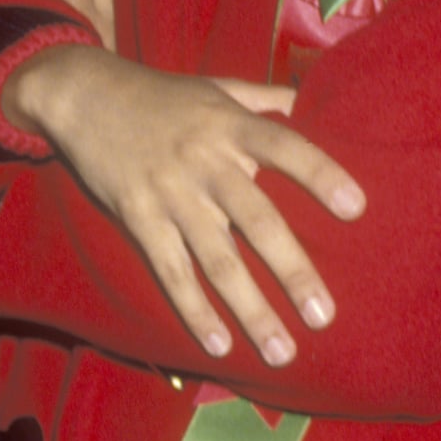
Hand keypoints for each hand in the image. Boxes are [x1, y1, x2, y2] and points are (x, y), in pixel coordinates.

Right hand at [3, 44, 364, 366]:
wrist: (84, 94)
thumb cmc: (164, 96)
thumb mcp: (218, 87)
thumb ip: (267, 97)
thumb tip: (315, 99)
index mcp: (231, 126)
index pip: (285, 147)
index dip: (320, 174)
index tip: (357, 208)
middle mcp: (205, 162)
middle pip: (257, 220)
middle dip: (293, 271)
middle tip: (324, 317)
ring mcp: (171, 194)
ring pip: (217, 260)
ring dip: (251, 310)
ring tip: (281, 352)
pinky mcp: (138, 218)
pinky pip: (171, 272)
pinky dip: (194, 310)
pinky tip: (219, 345)